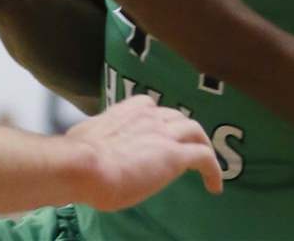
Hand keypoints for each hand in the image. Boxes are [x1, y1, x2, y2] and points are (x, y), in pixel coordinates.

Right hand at [65, 94, 221, 208]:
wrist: (86, 166)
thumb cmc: (78, 156)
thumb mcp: (87, 136)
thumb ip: (96, 137)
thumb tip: (85, 145)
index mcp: (126, 110)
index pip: (150, 106)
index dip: (158, 120)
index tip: (158, 135)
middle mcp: (148, 115)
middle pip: (176, 116)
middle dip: (183, 131)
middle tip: (186, 149)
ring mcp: (164, 134)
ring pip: (194, 130)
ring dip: (202, 145)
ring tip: (207, 165)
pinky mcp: (175, 156)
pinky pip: (204, 157)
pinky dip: (213, 169)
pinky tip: (215, 185)